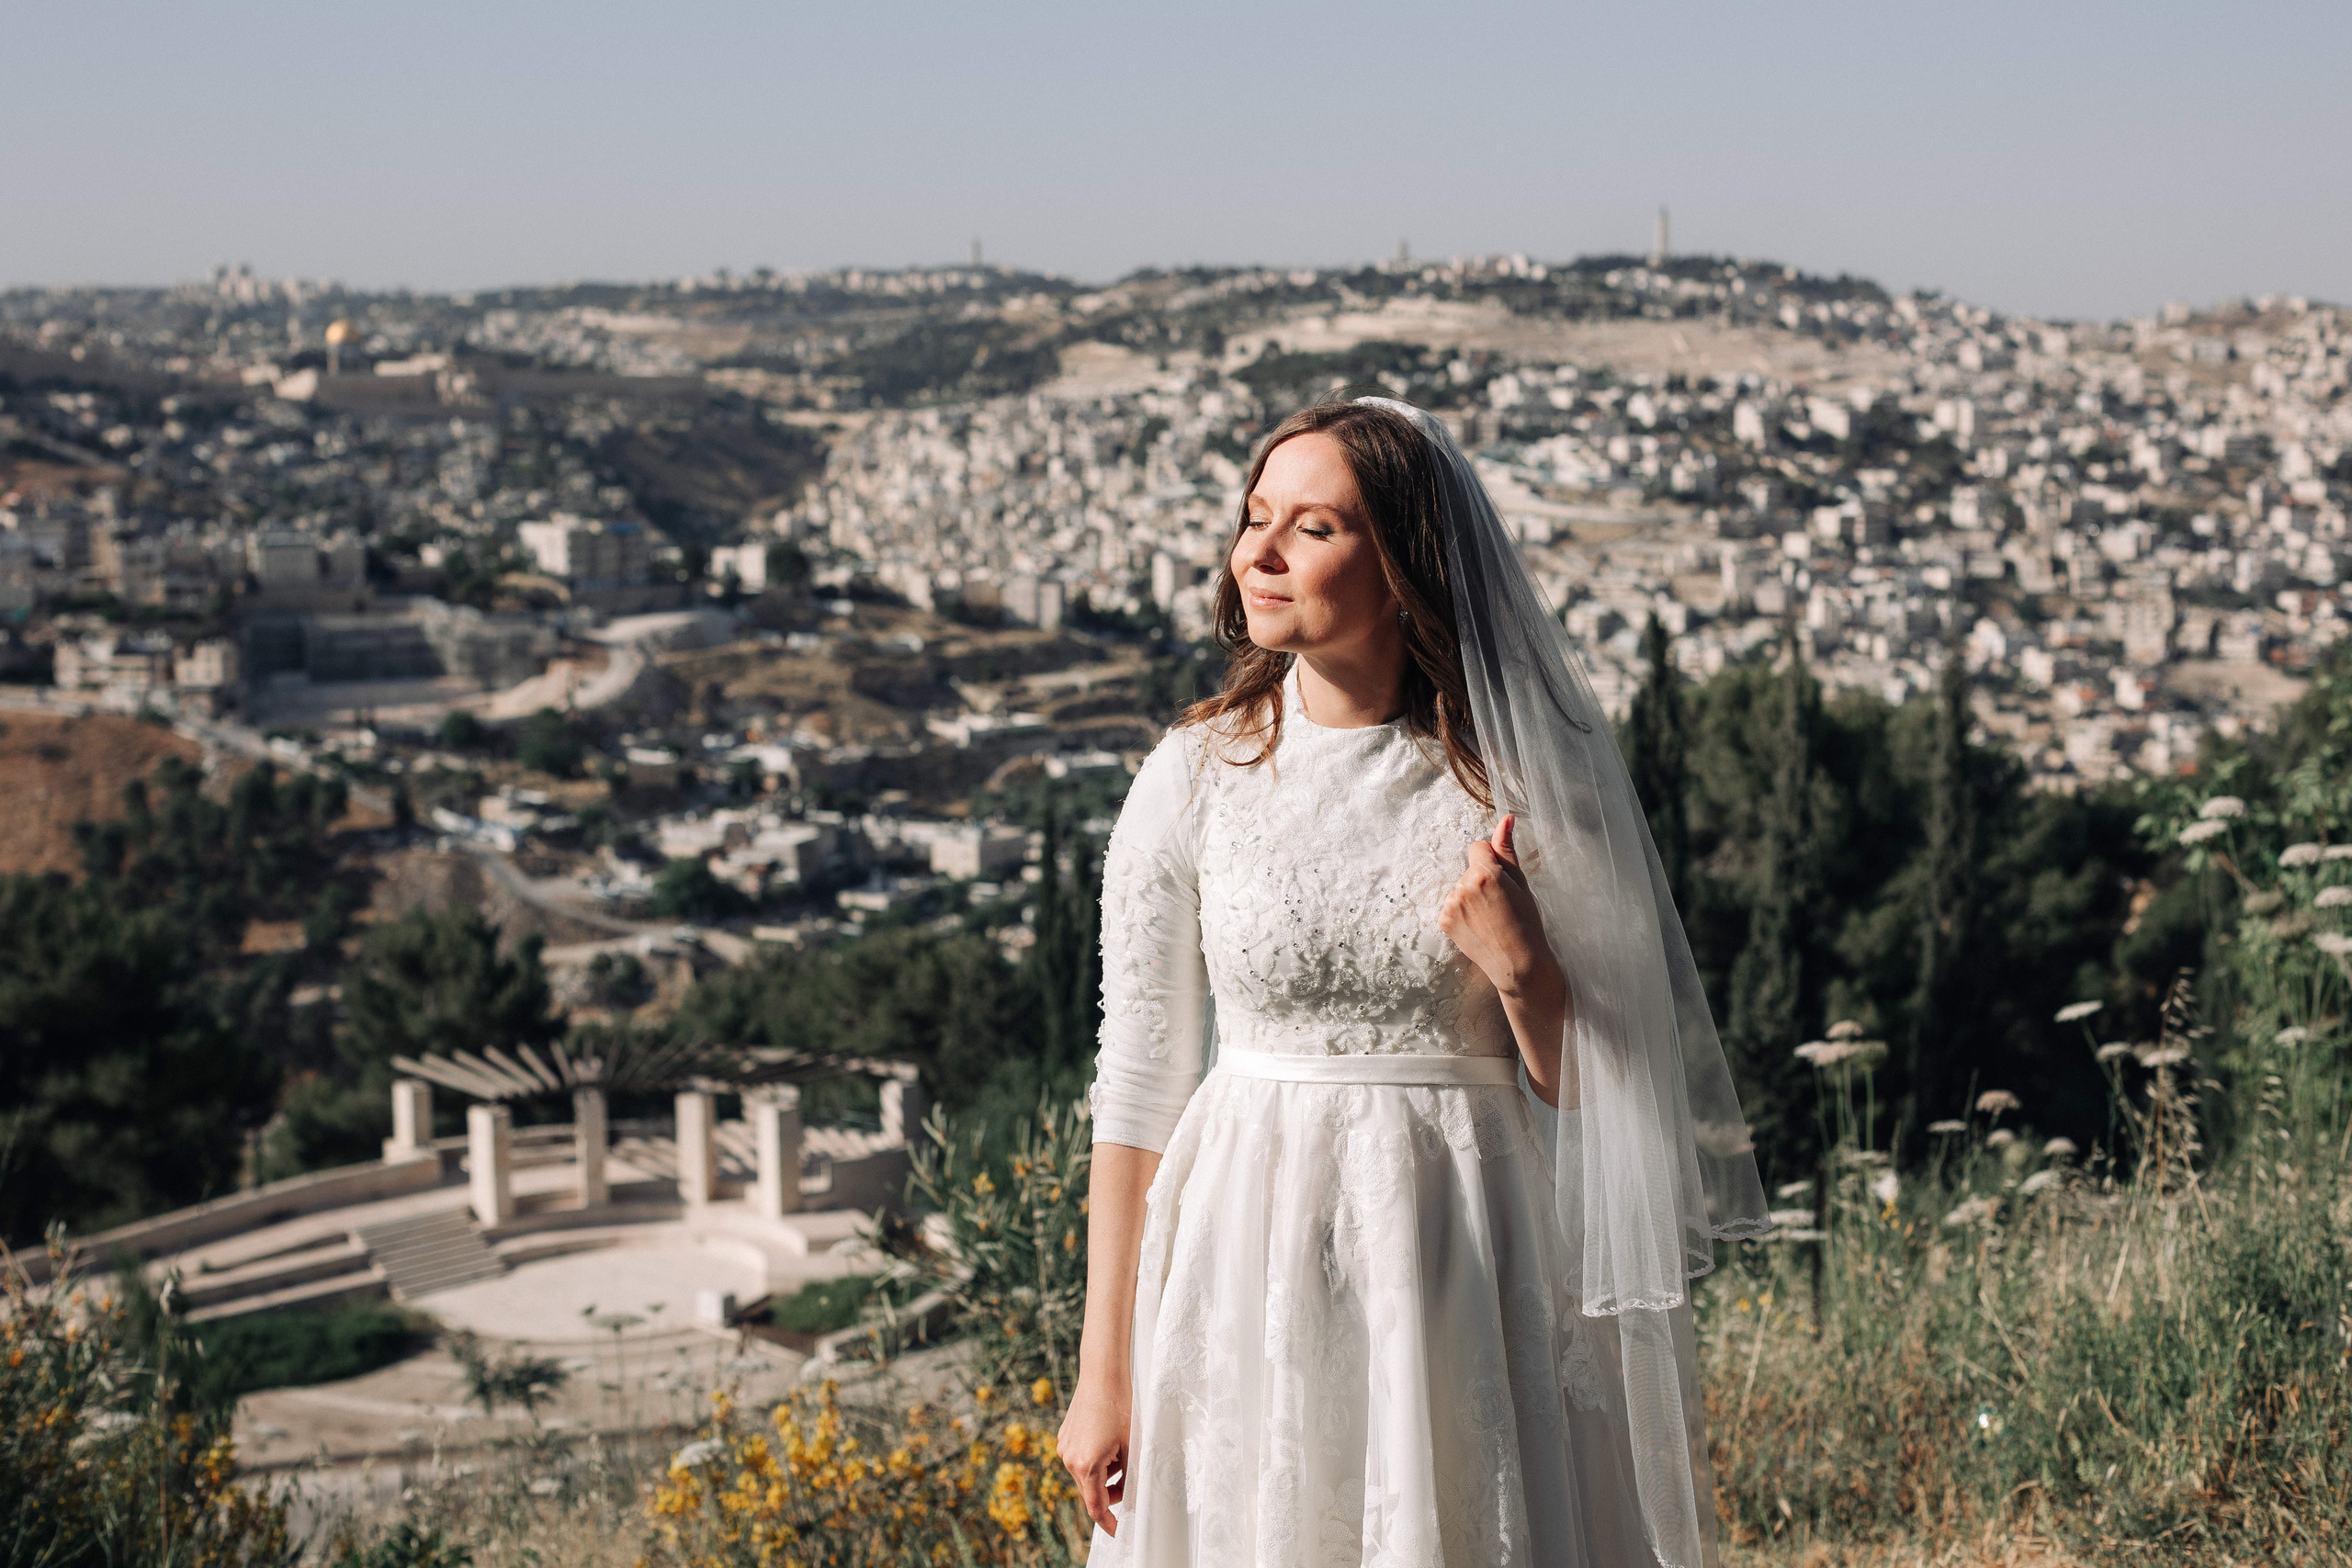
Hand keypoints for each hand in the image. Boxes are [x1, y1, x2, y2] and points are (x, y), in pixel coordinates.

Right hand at [1056, 1375, 1130, 1536]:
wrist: (1103, 1374)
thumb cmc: (1121, 1408)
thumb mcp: (1131, 1446)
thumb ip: (1129, 1477)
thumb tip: (1130, 1497)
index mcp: (1086, 1465)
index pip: (1096, 1507)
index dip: (1108, 1522)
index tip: (1117, 1531)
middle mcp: (1069, 1459)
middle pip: (1090, 1492)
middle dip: (1110, 1493)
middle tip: (1131, 1484)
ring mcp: (1064, 1447)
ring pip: (1085, 1475)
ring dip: (1104, 1475)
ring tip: (1121, 1454)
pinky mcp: (1064, 1436)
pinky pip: (1079, 1459)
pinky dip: (1095, 1460)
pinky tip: (1109, 1442)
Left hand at [1438, 814, 1556, 1000]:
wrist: (1519, 964)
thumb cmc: (1527, 923)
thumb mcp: (1521, 883)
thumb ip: (1507, 849)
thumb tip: (1506, 818)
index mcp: (1484, 874)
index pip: (1477, 847)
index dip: (1492, 861)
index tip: (1503, 881)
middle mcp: (1462, 887)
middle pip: (1469, 868)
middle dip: (1482, 880)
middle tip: (1501, 904)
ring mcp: (1450, 905)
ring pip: (1460, 887)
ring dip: (1472, 896)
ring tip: (1491, 918)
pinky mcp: (1443, 921)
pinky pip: (1452, 905)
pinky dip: (1463, 912)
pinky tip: (1479, 926)